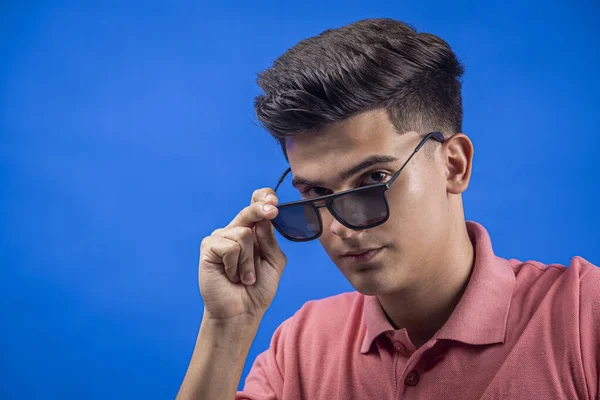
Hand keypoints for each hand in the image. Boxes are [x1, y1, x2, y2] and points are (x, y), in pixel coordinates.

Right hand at [199, 188, 286, 321]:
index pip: (257, 205)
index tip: (274, 200)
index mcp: (254, 230)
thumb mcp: (274, 262)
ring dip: (248, 261)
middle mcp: (236, 230)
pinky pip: (230, 247)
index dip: (264, 197)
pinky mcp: (208, 247)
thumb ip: (270, 241)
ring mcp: (221, 237)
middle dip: (261, 209)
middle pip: (249, 211)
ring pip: (243, 233)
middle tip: (272, 211)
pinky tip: (231, 275)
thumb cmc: (258, 288)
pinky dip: (235, 265)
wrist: (242, 311)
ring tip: (244, 276)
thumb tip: (265, 219)